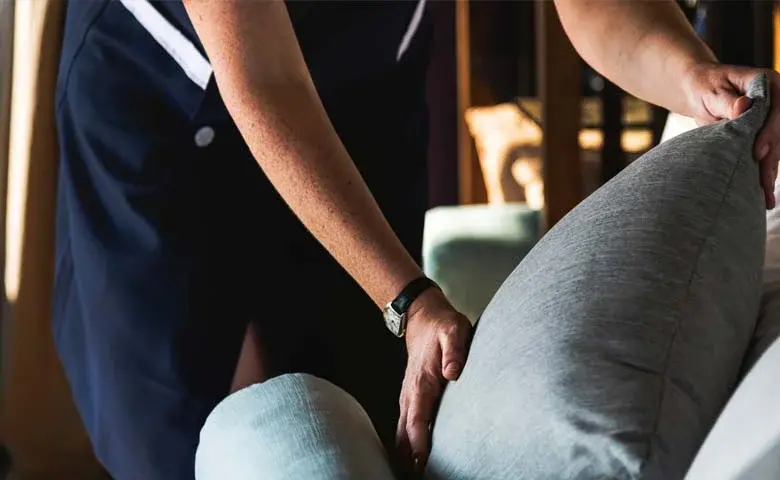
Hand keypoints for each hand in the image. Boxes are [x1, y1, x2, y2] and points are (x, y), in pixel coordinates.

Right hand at [395, 287, 471, 476]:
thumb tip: (453, 372)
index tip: (422, 462)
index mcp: (422, 382)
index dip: (419, 442)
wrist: (421, 315)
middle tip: (417, 476)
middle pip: (406, 431)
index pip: (418, 419)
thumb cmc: (441, 325)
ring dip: (404, 452)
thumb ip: (455, 350)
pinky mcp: (410, 395)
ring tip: (410, 473)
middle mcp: (411, 392)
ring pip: (401, 429)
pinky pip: (403, 422)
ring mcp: (408, 394)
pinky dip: (403, 441)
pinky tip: (406, 455)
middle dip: (410, 456)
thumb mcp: (454, 330)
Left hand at [682, 62, 779, 208]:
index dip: (770, 132)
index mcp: (769, 85)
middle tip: (763, 183)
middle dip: (772, 160)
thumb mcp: (712, 91)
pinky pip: (768, 155)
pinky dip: (764, 173)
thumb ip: (727, 101)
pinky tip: (764, 193)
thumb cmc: (704, 87)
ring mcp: (773, 120)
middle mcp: (777, 103)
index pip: (778, 110)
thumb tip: (743, 107)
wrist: (700, 92)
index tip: (759, 152)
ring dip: (770, 172)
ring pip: (776, 149)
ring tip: (767, 199)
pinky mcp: (765, 134)